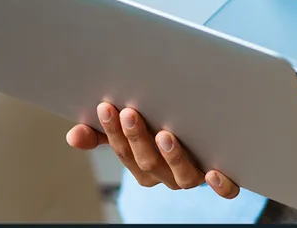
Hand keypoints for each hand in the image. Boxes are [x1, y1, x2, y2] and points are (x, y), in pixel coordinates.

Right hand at [65, 103, 239, 197]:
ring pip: (182, 177)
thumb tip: (73, 136)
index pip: (122, 151)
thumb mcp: (133, 132)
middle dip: (137, 137)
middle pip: (148, 163)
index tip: (107, 106)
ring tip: (165, 135)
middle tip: (130, 112)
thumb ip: (105, 134)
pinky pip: (224, 191)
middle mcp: (167, 175)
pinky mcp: (222, 178)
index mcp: (143, 165)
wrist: (211, 140)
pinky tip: (213, 172)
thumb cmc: (163, 129)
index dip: (113, 132)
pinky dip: (220, 185)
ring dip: (172, 156)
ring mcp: (193, 177)